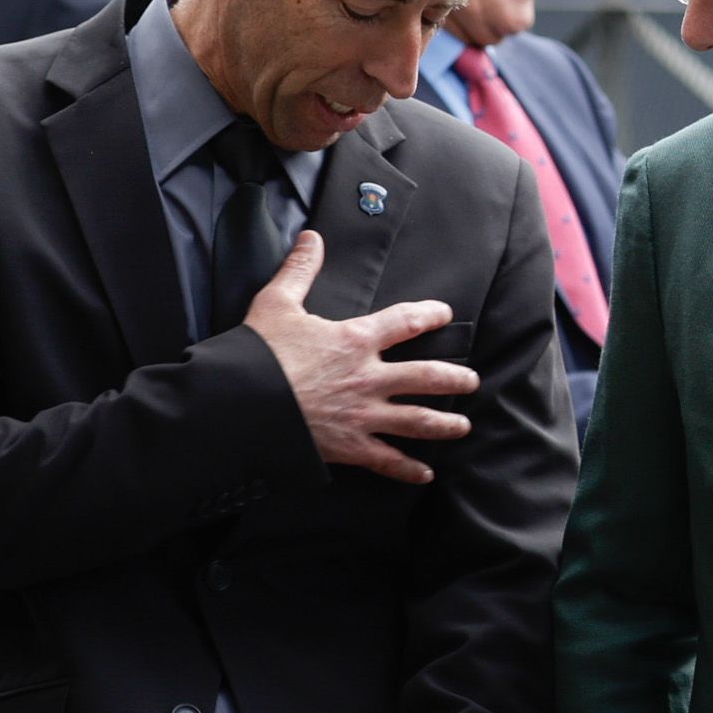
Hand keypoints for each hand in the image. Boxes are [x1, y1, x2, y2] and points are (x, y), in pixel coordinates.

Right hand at [241, 233, 477, 484]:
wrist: (241, 405)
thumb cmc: (258, 354)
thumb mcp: (276, 303)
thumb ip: (299, 270)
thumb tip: (312, 237)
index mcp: (355, 340)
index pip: (405, 321)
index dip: (429, 315)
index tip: (444, 314)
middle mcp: (369, 378)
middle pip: (427, 377)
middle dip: (454, 379)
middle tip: (471, 382)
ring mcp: (363, 415)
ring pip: (418, 421)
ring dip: (445, 424)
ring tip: (463, 426)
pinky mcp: (350, 446)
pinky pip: (387, 460)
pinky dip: (408, 469)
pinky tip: (425, 475)